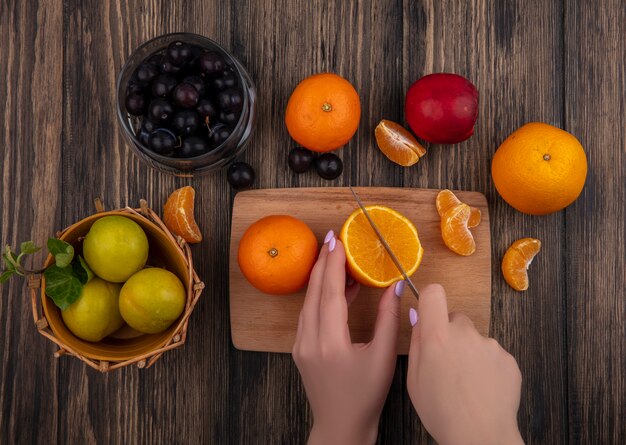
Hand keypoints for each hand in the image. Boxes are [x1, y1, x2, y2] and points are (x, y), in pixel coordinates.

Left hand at [293, 230, 402, 444]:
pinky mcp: (300, 349)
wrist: (341, 426)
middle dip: (323, 263)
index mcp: (329, 342)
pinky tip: (337, 290)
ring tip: (337, 259)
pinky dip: (320, 297)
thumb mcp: (383, 357)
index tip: (338, 241)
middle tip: (333, 239)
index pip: (329, 293)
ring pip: (309, 302)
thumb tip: (395, 287)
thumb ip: (388, 319)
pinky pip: (308, 314)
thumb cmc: (365, 396)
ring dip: (321, 279)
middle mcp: (309, 341)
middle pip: (314, 292)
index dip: (333, 264)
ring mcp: (301, 345)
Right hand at [407, 284, 523, 444]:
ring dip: (470, 354)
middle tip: (446, 363)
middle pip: (456, 319)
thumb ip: (416, 343)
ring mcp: (490, 345)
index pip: (434, 293)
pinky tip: (482, 389)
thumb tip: (419, 320)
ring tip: (466, 383)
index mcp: (437, 336)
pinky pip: (493, 355)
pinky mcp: (508, 358)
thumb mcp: (413, 379)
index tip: (429, 311)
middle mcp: (465, 334)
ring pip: (475, 340)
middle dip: (450, 335)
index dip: (430, 299)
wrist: (480, 435)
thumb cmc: (442, 412)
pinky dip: (487, 367)